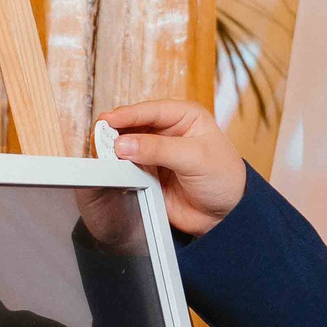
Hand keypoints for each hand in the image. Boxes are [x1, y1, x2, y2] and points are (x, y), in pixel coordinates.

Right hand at [100, 100, 248, 235]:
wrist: (226, 216)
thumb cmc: (224, 179)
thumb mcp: (195, 158)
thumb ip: (159, 149)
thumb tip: (124, 144)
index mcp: (184, 117)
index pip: (151, 110)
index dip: (128, 114)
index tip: (108, 120)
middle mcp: (167, 132)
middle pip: (133, 126)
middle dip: (116, 132)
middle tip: (100, 139)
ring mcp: (156, 154)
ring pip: (126, 147)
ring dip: (114, 151)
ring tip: (104, 156)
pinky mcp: (148, 174)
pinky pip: (127, 169)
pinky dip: (117, 169)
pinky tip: (111, 170)